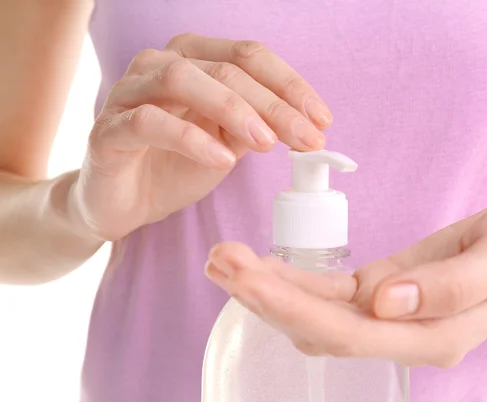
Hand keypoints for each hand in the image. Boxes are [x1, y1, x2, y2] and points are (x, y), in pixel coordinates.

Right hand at [73, 34, 330, 240]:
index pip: (248, 56)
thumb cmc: (177, 166)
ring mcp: (129, 92)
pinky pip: (149, 122)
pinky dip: (191, 139)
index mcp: (193, 59)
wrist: (124, 203)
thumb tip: (306, 125)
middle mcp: (159, 64)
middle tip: (308, 139)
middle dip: (274, 105)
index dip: (290, 85)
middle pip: (225, 69)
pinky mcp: (108, 129)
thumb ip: (257, 127)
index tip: (322, 120)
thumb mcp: (228, 143)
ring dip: (234, 111)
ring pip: (184, 80)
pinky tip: (222, 160)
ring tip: (267, 144)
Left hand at [205, 198, 486, 366]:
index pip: (350, 332)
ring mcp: (390, 314)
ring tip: (226, 259)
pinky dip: (294, 278)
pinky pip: (331, 290)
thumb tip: (386, 303)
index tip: (250, 280)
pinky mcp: (385, 290)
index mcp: (434, 334)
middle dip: (266, 297)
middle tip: (220, 261)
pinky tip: (262, 265)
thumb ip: (450, 288)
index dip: (295, 308)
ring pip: (318, 311)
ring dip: (269, 288)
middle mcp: (404, 333)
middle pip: (321, 326)